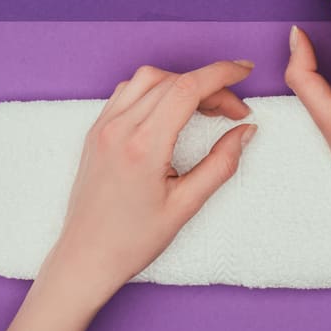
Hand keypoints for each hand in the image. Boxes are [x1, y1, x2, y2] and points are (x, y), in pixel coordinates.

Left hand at [57, 61, 256, 294]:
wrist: (85, 258)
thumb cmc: (132, 240)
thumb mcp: (186, 206)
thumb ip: (221, 164)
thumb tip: (245, 131)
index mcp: (142, 146)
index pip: (188, 88)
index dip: (222, 74)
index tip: (245, 72)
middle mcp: (118, 128)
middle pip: (173, 80)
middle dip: (210, 85)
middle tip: (233, 112)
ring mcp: (102, 126)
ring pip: (148, 78)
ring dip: (181, 82)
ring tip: (205, 107)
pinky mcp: (95, 131)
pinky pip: (127, 91)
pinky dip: (156, 89)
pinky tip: (172, 110)